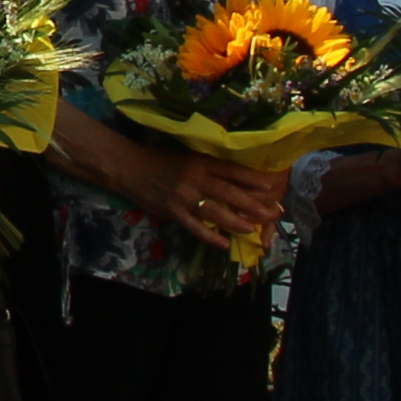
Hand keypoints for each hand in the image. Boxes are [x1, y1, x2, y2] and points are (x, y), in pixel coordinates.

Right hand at [146, 141, 287, 253]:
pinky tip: (224, 244)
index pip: (231, 171)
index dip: (251, 179)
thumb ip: (206, 166)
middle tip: (270, 213)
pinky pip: (195, 227)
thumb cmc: (159, 160)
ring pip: (215, 212)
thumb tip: (232, 178)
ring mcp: (184, 197)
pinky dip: (210, 236)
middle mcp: (194, 179)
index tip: (269, 186)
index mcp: (199, 162)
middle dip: (252, 204)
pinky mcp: (173, 212)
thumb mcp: (186, 156)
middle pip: (229, 192)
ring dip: (236, 221)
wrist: (130, 168)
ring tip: (252, 229)